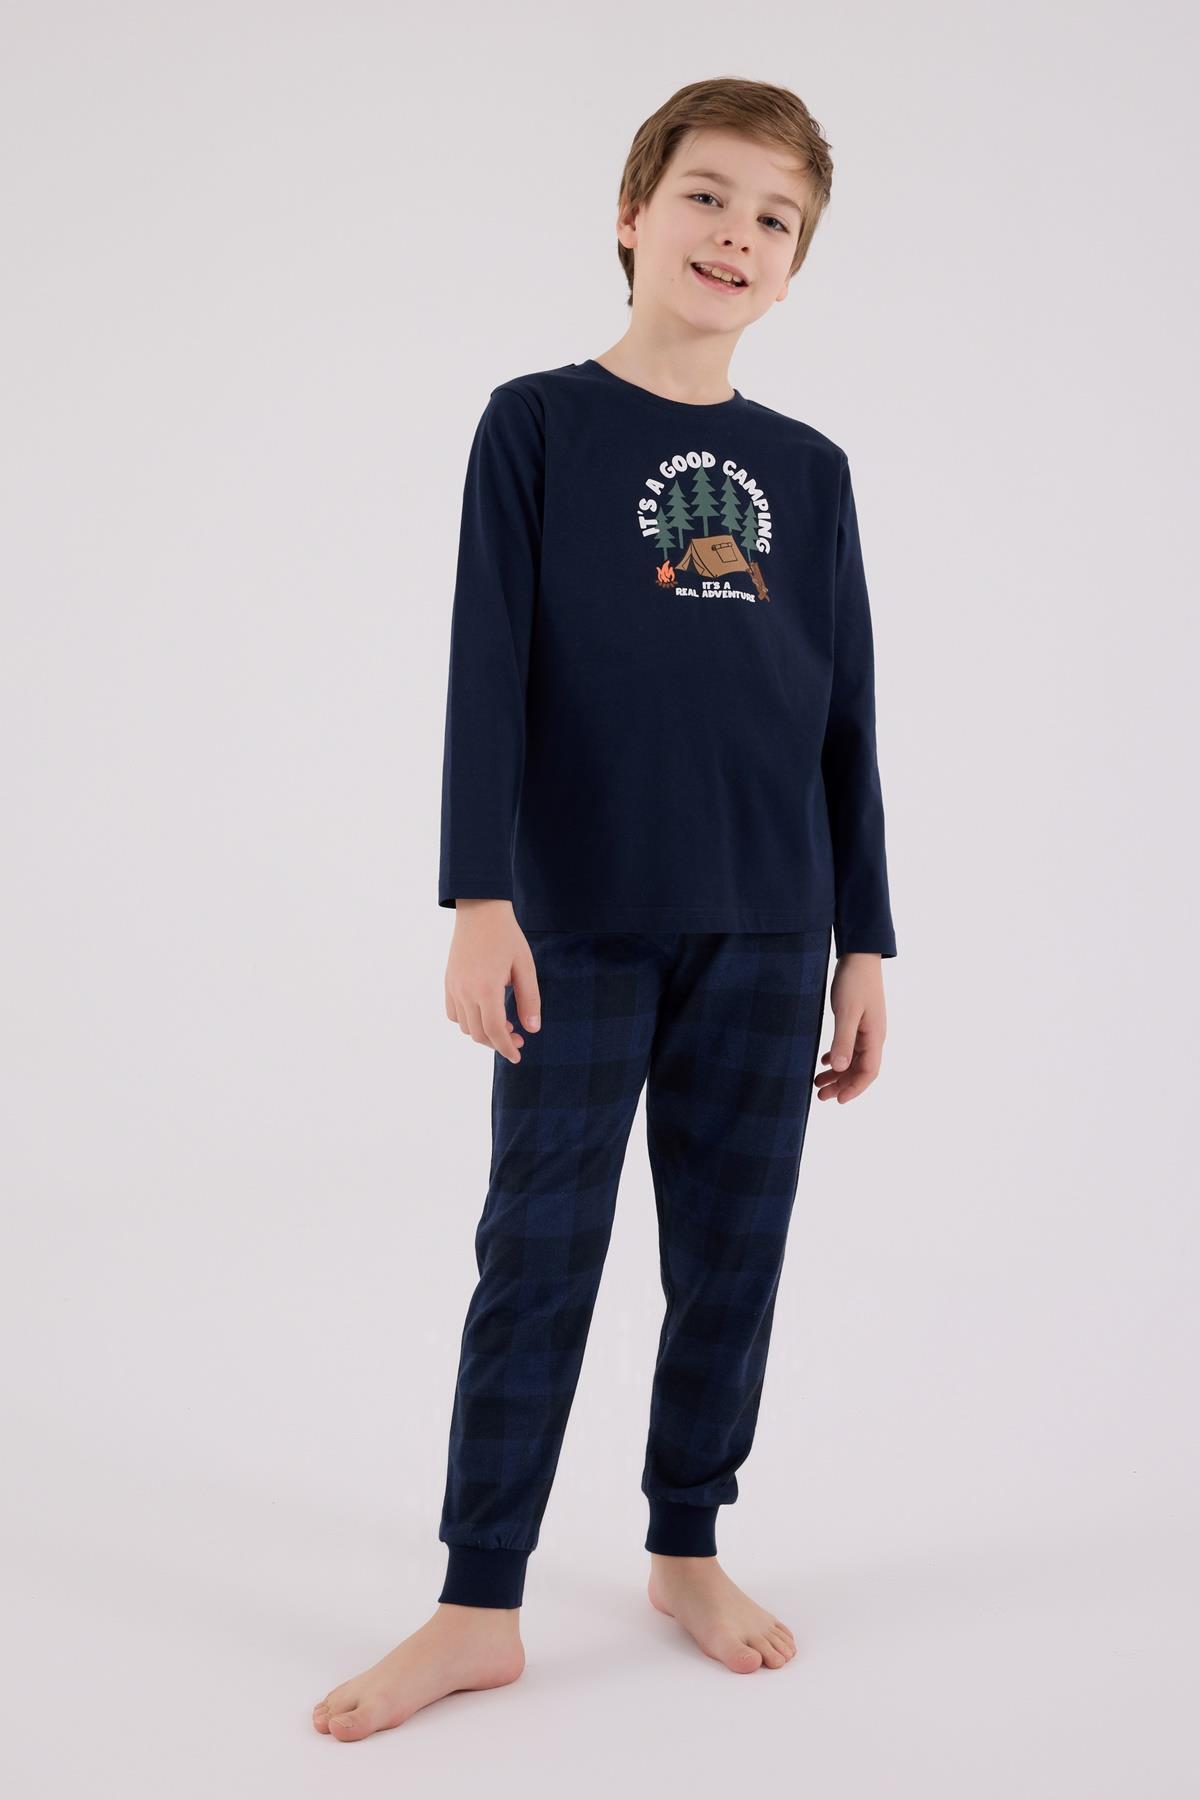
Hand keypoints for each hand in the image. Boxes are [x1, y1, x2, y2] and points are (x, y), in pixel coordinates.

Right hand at [444, 900, 541, 1063]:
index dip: (507, 1048)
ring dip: (483, 1033)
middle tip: (519, 1038)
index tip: (518, 1056)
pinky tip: (484, 1012)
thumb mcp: (525, 967)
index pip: (494, 1031)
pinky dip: (468, 1021)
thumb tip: (532, 1029)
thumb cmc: (506, 936)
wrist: (480, 910)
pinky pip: (453, 1013)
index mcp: (486, 989)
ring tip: (503, 1023)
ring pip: (464, 1026)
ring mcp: (453, 986)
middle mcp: (465, 991)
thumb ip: (529, 999)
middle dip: (498, 1042)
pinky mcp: (448, 981)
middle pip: (478, 1033)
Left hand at [815, 953, 885, 1103]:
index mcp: (874, 1037)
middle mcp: (873, 1036)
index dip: (854, 1089)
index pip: (868, 1072)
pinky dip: (838, 1056)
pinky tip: (825, 1060)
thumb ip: (843, 1040)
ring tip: (818, 1082)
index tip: (837, 1101)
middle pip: (860, 1069)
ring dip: (838, 1072)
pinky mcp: (858, 1020)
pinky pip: (850, 1046)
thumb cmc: (854, 982)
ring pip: (853, 1059)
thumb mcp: (846, 1012)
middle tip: (820, 1095)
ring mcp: (866, 1029)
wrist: (859, 955)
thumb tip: (841, 1068)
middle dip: (842, 1085)